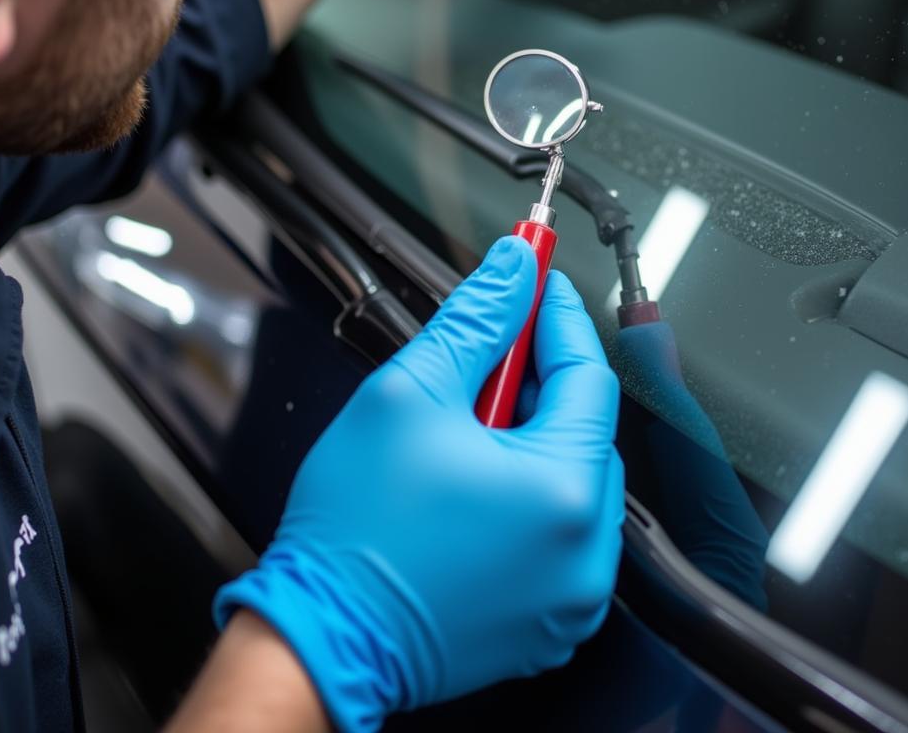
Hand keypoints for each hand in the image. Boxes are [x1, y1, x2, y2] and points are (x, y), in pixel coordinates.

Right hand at [214, 237, 623, 731]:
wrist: (320, 637)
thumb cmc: (355, 530)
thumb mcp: (410, 393)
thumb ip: (474, 321)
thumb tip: (512, 269)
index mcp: (562, 493)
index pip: (587, 375)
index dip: (559, 317)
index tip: (539, 280)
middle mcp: (584, 552)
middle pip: (585, 428)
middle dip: (543, 378)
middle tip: (497, 346)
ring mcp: (571, 594)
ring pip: (573, 478)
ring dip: (534, 435)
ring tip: (471, 419)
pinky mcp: (549, 620)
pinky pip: (560, 532)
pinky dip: (531, 492)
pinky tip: (477, 475)